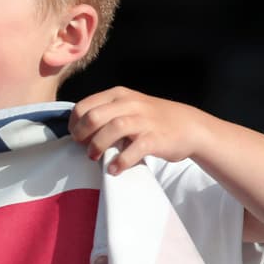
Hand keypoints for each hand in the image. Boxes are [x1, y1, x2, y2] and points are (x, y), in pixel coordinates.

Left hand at [69, 86, 205, 174]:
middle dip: (82, 135)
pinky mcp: (156, 138)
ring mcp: (144, 120)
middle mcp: (130, 104)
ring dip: (98, 145)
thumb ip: (105, 113)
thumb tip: (78, 131)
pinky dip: (121, 160)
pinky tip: (114, 168)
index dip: (74, 124)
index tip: (76, 137)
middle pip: (94, 116)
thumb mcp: (126, 107)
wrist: (189, 126)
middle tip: (84, 148)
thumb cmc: (151, 120)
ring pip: (113, 128)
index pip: (84, 106)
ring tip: (95, 157)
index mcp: (118, 95)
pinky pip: (135, 149)